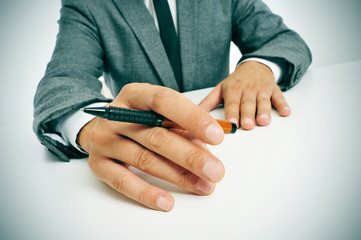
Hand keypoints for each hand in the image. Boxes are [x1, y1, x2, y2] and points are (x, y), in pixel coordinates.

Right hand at [77, 83, 224, 210]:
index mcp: (134, 95)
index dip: (192, 118)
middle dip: (190, 156)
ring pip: (145, 160)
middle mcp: (115, 115)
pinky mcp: (98, 164)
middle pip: (156, 136)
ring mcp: (104, 140)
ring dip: (178, 176)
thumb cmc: (138, 120)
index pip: (164, 101)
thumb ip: (182, 126)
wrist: (100, 129)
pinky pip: (123, 182)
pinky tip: (167, 202)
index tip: (217, 136)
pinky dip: (147, 193)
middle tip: (216, 170)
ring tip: (204, 186)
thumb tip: (207, 148)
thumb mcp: (158, 113)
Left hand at [199, 61, 290, 129]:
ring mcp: (261, 89)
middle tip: (247, 125)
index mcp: (233, 89)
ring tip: (264, 121)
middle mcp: (247, 89)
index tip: (231, 124)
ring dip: (264, 111)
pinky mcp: (273, 89)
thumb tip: (193, 114)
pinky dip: (283, 104)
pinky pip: (279, 97)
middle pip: (247, 104)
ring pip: (263, 101)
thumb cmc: (235, 82)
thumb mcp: (220, 89)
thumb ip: (208, 102)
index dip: (232, 113)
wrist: (254, 66)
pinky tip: (286, 112)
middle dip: (247, 114)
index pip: (232, 103)